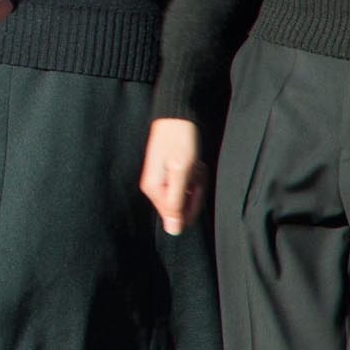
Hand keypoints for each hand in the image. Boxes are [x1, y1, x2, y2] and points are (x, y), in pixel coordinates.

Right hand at [141, 117, 207, 235]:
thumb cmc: (180, 143)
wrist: (177, 119)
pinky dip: (194, 176)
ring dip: (196, 182)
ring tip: (194, 164)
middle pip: (182, 206)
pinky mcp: (169, 175)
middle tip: (195, 171)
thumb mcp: (181, 173)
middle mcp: (154, 188)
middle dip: (195, 191)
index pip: (177, 216)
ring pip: (187, 195)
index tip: (194, 184)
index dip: (192, 204)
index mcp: (153, 189)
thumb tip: (173, 230)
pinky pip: (187, 185)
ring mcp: (162, 181)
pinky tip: (193, 163)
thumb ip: (176, 202)